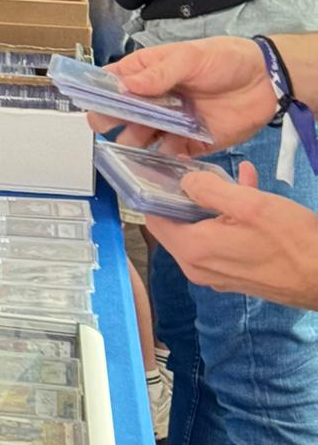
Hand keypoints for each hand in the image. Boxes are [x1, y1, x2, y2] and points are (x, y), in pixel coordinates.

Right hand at [88, 37, 276, 155]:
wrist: (266, 82)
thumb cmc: (226, 59)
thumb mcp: (190, 56)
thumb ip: (160, 72)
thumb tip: (126, 86)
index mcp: (148, 73)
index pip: (113, 83)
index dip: (98, 93)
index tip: (89, 102)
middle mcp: (154, 101)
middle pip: (120, 115)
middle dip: (110, 122)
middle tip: (110, 127)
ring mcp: (170, 124)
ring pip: (140, 140)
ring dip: (134, 146)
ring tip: (136, 150)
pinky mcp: (190, 145)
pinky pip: (169, 158)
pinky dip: (162, 163)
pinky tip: (160, 165)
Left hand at [146, 162, 317, 307]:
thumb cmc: (290, 241)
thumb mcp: (248, 205)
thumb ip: (208, 190)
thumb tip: (184, 182)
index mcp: (193, 250)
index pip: (154, 219)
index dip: (157, 191)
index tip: (167, 169)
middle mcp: (198, 268)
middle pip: (177, 224)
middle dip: (188, 195)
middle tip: (200, 169)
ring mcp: (218, 275)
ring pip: (203, 229)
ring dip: (214, 203)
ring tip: (235, 177)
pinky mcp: (237, 275)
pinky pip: (222, 240)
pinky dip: (229, 218)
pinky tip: (250, 190)